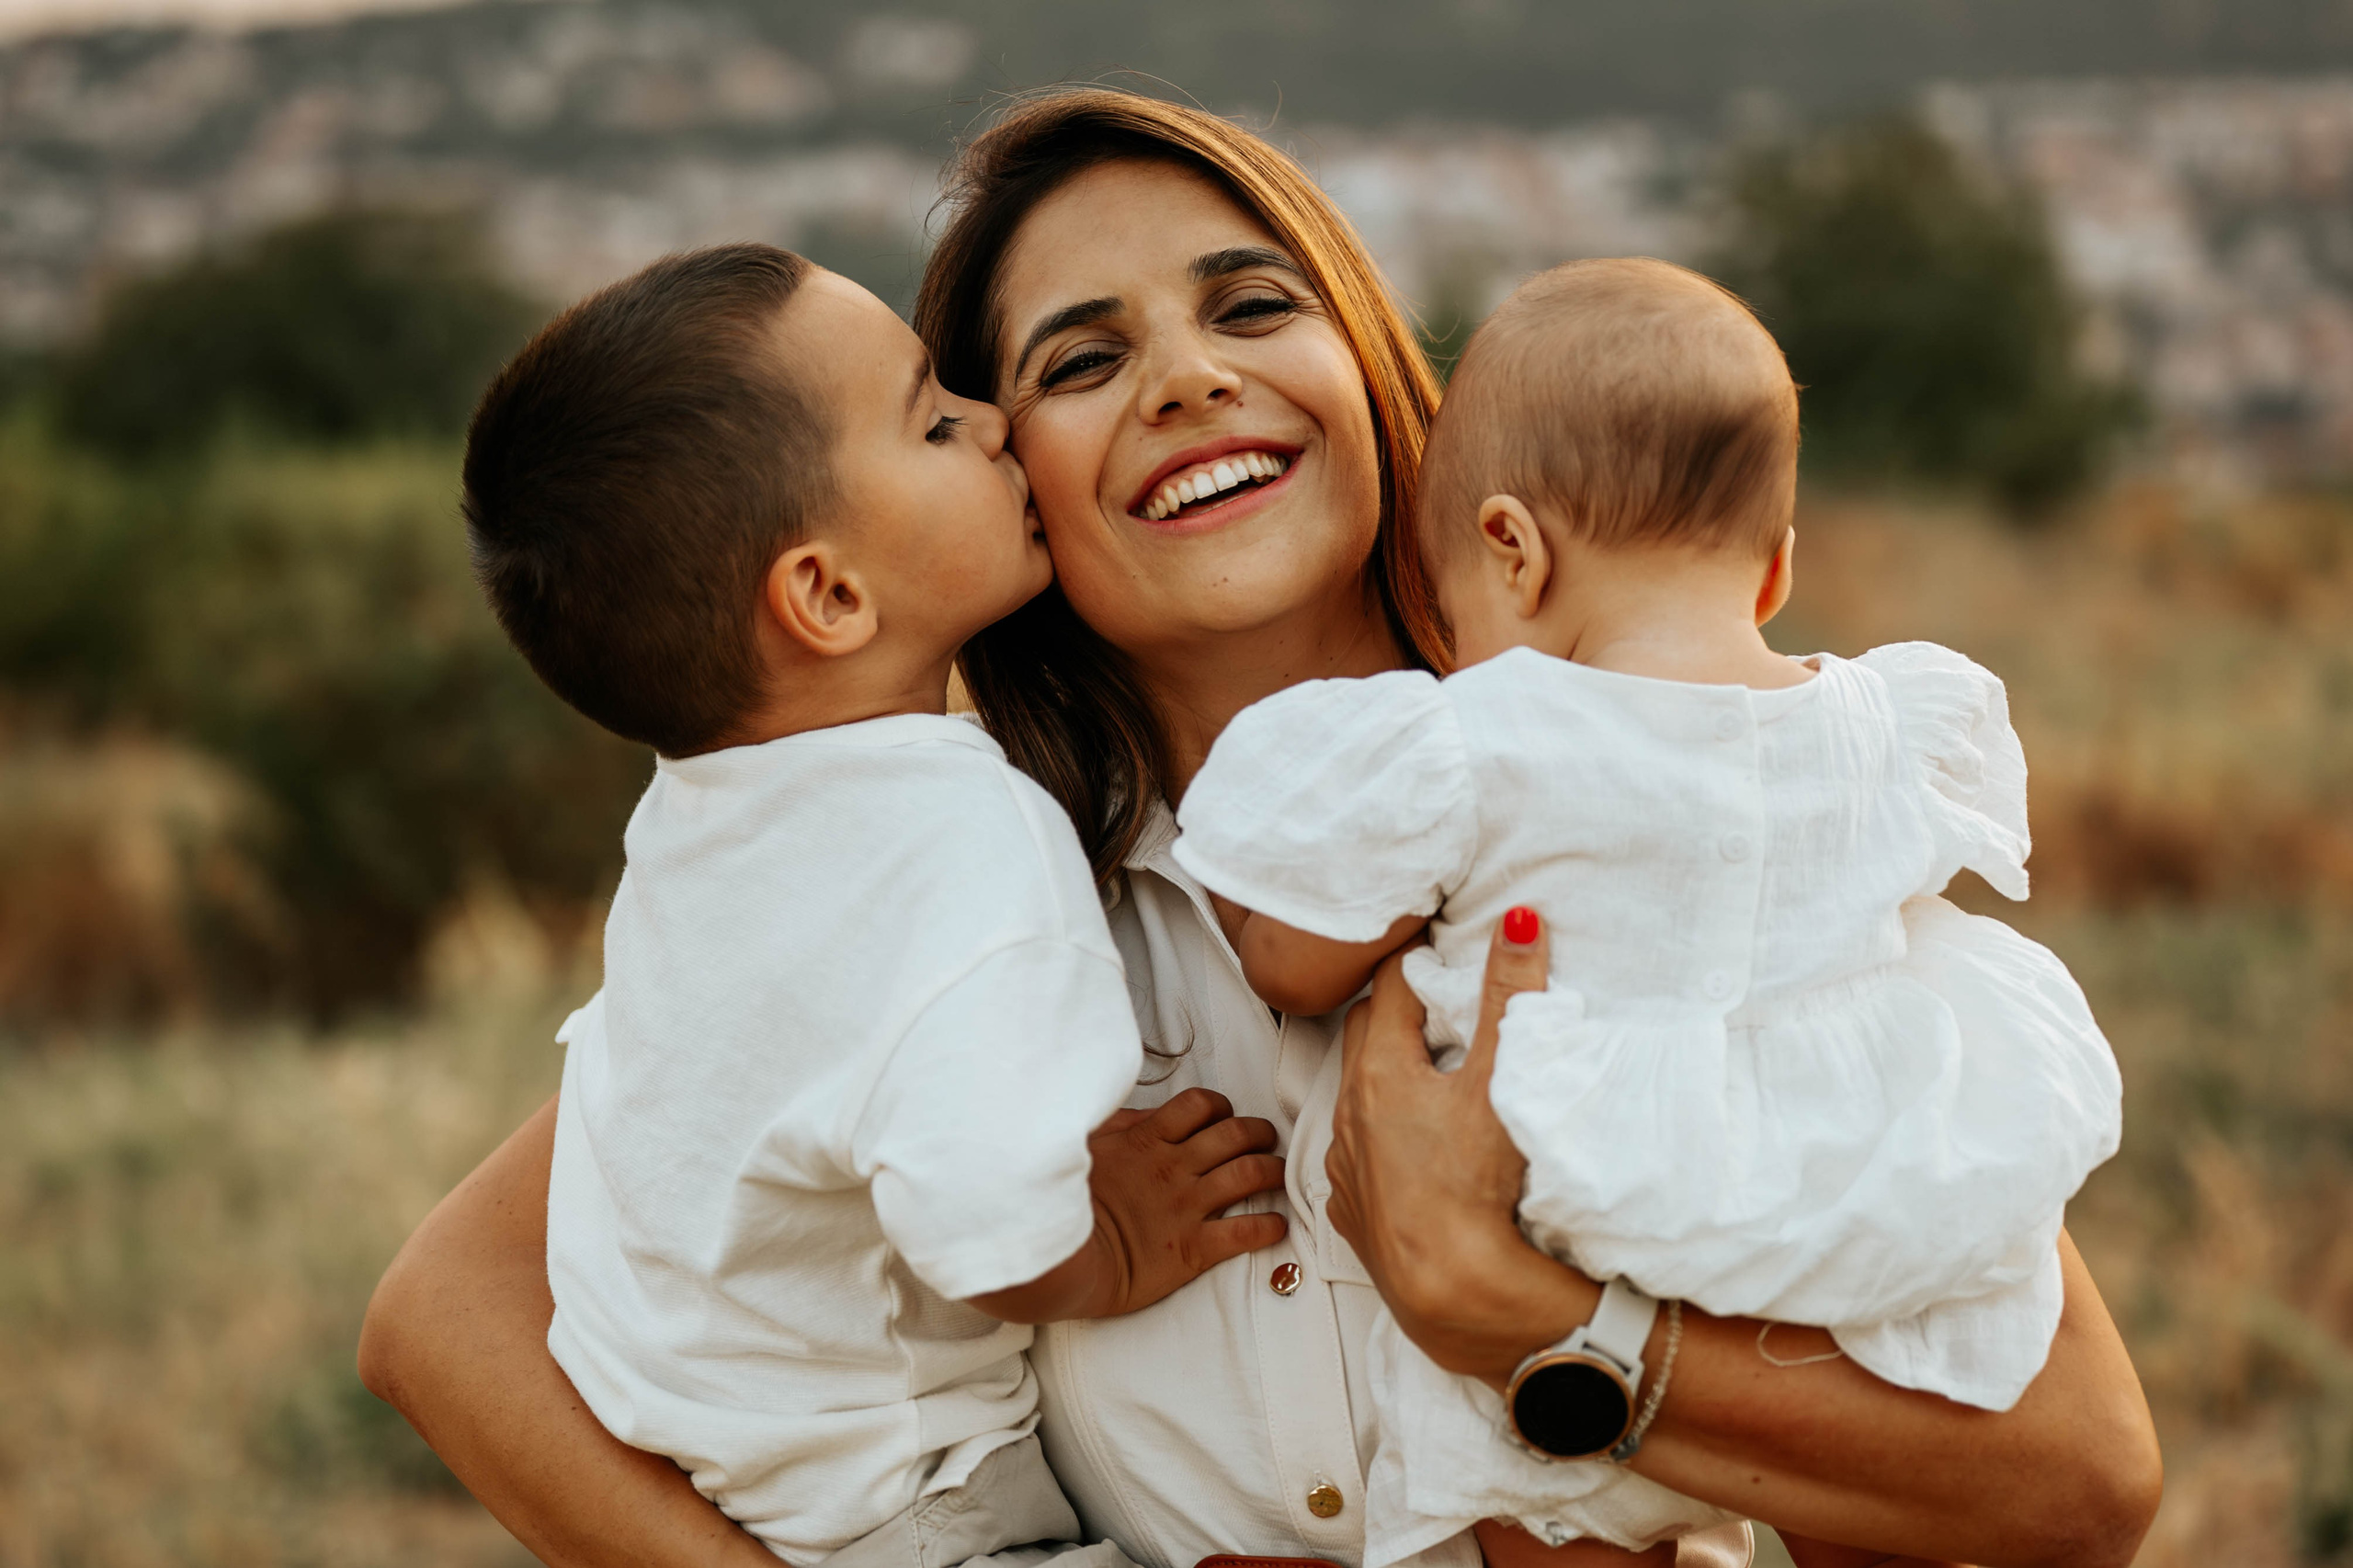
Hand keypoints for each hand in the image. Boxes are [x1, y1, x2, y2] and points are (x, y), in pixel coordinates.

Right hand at [971, 1087, 1286, 1321]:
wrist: (1056, 1259)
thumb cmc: (1059, 1202)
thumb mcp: (1079, 1148)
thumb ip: (1113, 1128)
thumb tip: (1137, 1115)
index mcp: (1147, 1141)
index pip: (1199, 1105)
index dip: (1219, 1106)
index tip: (1224, 1115)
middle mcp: (1173, 1169)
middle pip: (1234, 1135)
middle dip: (1258, 1132)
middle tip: (1265, 1139)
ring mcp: (1186, 1207)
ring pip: (1248, 1174)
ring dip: (1271, 1170)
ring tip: (1278, 1173)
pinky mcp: (1192, 1249)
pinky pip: (1243, 1232)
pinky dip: (1268, 1227)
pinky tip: (1278, 1227)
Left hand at [1325, 906, 1600, 1382]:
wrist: (1452, 1290)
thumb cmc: (1474, 1183)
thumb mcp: (1499, 1080)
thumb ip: (1510, 997)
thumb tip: (1520, 921)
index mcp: (1380, 1071)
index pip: (1389, 987)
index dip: (1415, 962)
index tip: (1439, 949)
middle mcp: (1349, 1114)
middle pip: (1364, 1036)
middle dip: (1396, 1014)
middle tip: (1438, 1006)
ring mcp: (1346, 1164)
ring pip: (1357, 1098)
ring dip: (1387, 1079)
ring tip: (1432, 1077)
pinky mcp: (1353, 1210)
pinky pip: (1358, 1156)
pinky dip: (1380, 1139)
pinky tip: (1415, 1150)